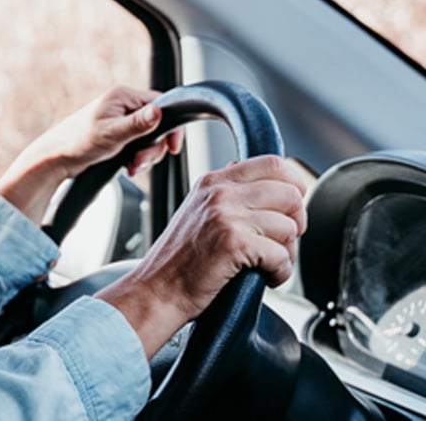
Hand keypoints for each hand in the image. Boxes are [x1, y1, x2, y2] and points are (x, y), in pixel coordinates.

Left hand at [0, 86, 183, 223]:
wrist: (56, 158)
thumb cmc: (78, 142)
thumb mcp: (112, 133)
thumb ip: (138, 124)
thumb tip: (159, 112)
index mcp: (124, 96)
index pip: (162, 104)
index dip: (171, 127)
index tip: (172, 147)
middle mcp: (124, 104)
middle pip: (158, 124)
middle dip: (154, 148)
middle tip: (140, 162)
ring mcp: (121, 119)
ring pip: (150, 137)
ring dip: (145, 156)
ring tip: (132, 167)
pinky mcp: (118, 133)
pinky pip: (139, 145)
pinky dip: (138, 158)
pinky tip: (128, 167)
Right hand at [96, 156, 307, 357]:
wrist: (157, 291)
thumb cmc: (178, 261)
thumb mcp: (197, 211)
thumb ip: (227, 194)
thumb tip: (260, 181)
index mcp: (212, 182)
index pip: (272, 163)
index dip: (294, 184)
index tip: (292, 207)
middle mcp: (219, 193)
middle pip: (289, 193)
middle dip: (297, 222)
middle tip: (283, 242)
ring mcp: (225, 216)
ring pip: (289, 227)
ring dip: (288, 253)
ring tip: (268, 264)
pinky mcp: (233, 243)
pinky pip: (281, 255)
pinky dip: (280, 272)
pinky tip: (265, 277)